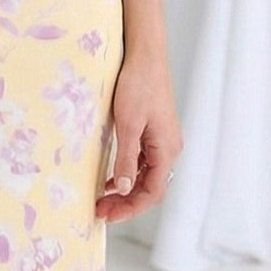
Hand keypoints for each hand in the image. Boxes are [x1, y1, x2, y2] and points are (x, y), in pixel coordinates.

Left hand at [95, 54, 182, 223]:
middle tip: (100, 211)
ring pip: (147, 176)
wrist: (145, 56)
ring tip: (102, 199)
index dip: (130, 208)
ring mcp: (164, 140)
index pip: (153, 192)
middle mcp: (170, 148)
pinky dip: (128, 174)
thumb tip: (124, 189)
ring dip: (126, 190)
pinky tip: (111, 178)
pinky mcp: (155, 132)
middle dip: (126, 203)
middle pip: (150, 187)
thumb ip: (127, 159)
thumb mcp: (128, 125)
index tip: (108, 215)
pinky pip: (144, 162)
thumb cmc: (138, 85)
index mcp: (167, 149)